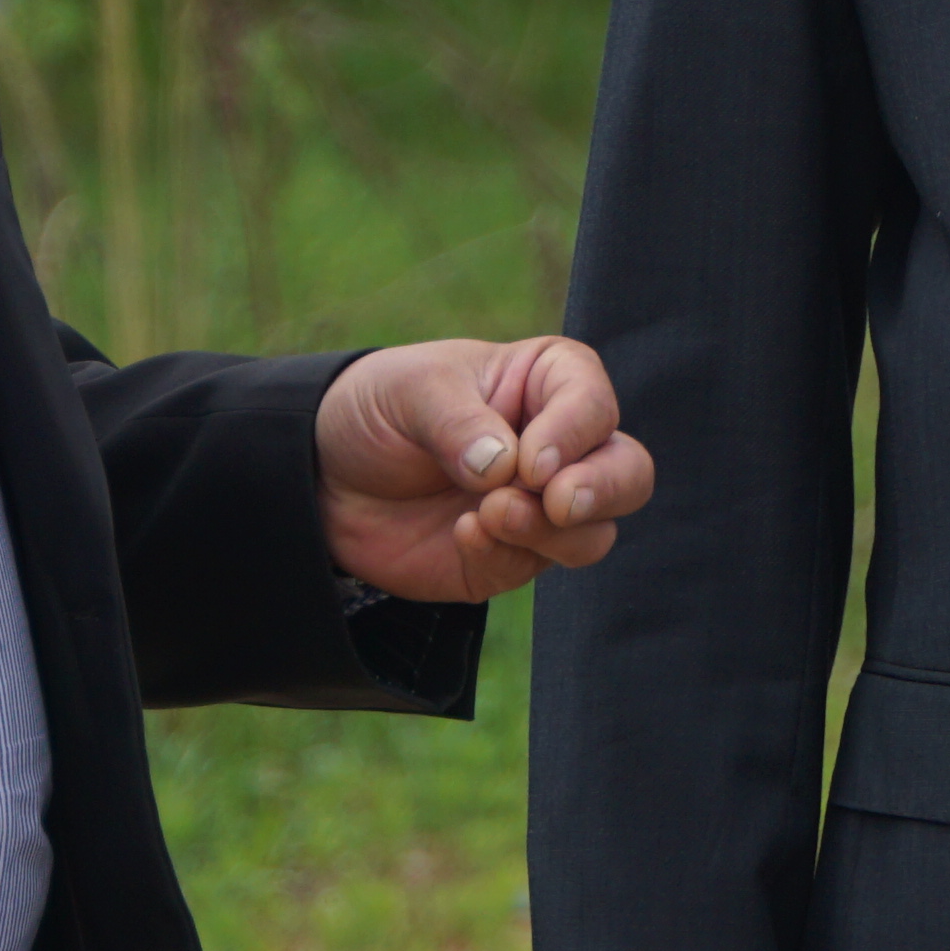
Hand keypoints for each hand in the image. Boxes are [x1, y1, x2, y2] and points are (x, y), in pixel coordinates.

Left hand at [317, 338, 651, 604]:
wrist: (321, 476)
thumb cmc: (376, 408)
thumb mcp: (409, 391)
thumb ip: (457, 421)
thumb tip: (505, 466)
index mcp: (547, 383)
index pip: (594, 406)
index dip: (575, 434)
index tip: (531, 461)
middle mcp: (559, 446)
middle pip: (627, 473)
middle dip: (604, 490)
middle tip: (559, 502)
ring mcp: (540, 506)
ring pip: (595, 532)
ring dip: (553, 532)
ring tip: (489, 515)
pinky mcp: (511, 556)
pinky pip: (534, 567)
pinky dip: (505, 555)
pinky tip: (463, 533)